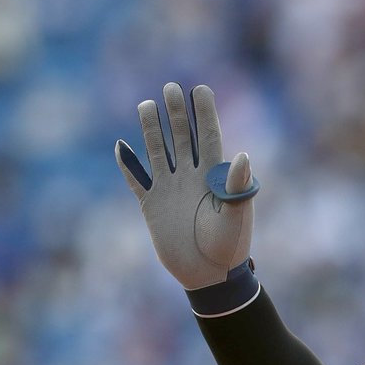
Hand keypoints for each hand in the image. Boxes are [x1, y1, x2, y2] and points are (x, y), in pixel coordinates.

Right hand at [115, 83, 258, 290]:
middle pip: (182, 138)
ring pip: (159, 152)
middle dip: (177, 113)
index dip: (205, 114)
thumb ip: (237, 187)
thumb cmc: (230, 249)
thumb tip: (243, 156)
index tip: (201, 89)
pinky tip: (121, 147)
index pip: (209, 138)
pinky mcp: (152, 206)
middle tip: (170, 87)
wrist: (209, 277)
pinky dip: (129, 165)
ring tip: (146, 104)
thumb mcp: (237, 217)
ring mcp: (171, 190)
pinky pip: (138, 181)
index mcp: (215, 178)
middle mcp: (192, 178)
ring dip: (152, 130)